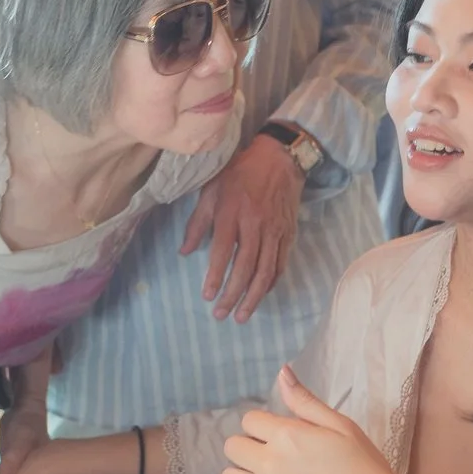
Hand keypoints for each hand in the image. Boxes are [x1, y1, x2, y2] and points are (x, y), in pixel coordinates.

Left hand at [181, 133, 304, 321]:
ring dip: (253, 297)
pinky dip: (271, 283)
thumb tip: (184, 252)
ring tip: (242, 315)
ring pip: (265, 271)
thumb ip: (197, 222)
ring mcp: (275, 231)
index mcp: (232, 213)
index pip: (223, 251)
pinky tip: (261, 294)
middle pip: (245, 268)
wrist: (279, 158)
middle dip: (233, 295)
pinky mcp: (288, 234)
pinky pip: (280, 264)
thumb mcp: (211, 190)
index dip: (215, 276)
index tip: (208, 296)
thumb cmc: (240, 173)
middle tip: (222, 315)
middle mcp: (255, 225)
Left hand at [219, 367, 409, 473]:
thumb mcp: (341, 426)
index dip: (263, 426)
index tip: (280, 437)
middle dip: (249, 447)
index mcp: (287, 436)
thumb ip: (306, 401)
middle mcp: (270, 464)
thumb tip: (281, 373)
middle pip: (232, 447)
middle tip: (273, 458)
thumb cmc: (365, 467)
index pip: (248, 421)